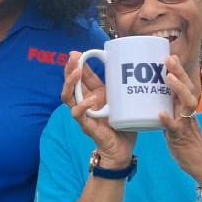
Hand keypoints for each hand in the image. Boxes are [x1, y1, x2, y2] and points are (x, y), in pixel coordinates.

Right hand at [61, 51, 136, 166]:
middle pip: (70, 83)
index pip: (81, 77)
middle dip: (69, 69)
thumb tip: (132, 66)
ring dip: (70, 83)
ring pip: (68, 97)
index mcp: (94, 95)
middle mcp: (86, 103)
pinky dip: (82, 107)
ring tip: (77, 72)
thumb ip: (125, 87)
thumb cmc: (123, 124)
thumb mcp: (124, 101)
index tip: (77, 52)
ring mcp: (84, 115)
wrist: (123, 149)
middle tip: (72, 56)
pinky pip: (79, 116)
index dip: (77, 64)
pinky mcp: (87, 127)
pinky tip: (90, 100)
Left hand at [158, 55, 201, 185]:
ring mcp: (186, 125)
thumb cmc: (189, 144)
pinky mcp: (181, 139)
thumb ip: (171, 112)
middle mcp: (188, 114)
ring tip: (168, 77)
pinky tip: (160, 114)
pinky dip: (168, 121)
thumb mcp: (180, 123)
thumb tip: (157, 100)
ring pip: (185, 104)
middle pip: (187, 89)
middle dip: (179, 72)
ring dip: (178, 89)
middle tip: (170, 58)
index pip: (185, 86)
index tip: (171, 56)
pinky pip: (175, 129)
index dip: (179, 71)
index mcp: (186, 109)